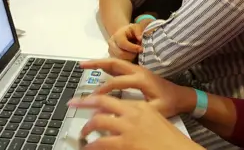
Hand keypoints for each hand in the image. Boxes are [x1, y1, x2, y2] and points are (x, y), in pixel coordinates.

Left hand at [68, 95, 202, 149]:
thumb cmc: (170, 141)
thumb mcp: (155, 121)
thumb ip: (137, 117)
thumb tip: (121, 121)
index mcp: (140, 107)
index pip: (114, 99)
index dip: (97, 98)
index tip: (87, 99)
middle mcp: (133, 114)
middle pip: (102, 103)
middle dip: (84, 103)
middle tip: (73, 104)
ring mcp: (128, 128)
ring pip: (98, 122)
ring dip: (87, 127)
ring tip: (83, 133)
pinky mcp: (125, 144)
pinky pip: (100, 143)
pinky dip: (91, 145)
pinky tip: (88, 148)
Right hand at [80, 58, 194, 117]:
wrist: (182, 97)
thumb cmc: (170, 103)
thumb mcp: (155, 110)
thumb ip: (136, 110)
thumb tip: (116, 112)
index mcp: (142, 79)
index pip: (117, 82)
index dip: (103, 89)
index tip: (92, 98)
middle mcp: (139, 70)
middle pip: (114, 63)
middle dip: (97, 63)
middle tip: (81, 64)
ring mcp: (139, 69)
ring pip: (117, 62)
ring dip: (101, 62)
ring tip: (86, 64)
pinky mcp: (139, 72)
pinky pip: (121, 65)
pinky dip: (109, 65)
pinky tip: (101, 68)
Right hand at [107, 23, 145, 61]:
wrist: (125, 35)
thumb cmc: (132, 32)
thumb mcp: (136, 28)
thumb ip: (139, 31)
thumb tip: (140, 38)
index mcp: (117, 36)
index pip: (122, 43)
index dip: (133, 47)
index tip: (141, 49)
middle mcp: (111, 44)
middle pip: (121, 54)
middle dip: (132, 55)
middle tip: (139, 54)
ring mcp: (111, 52)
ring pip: (120, 61)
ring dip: (130, 60)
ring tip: (136, 56)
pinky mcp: (113, 58)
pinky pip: (120, 64)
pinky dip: (128, 63)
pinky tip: (133, 60)